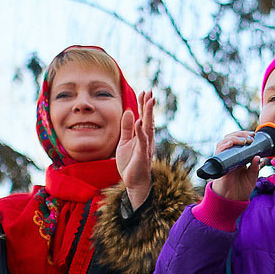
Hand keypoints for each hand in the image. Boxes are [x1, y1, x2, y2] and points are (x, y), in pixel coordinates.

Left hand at [116, 91, 156, 208]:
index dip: (143, 104)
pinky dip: (141, 131)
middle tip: (150, 91)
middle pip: (148, 118)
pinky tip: (139, 122)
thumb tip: (128, 111)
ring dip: (148, 114)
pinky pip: (142, 142)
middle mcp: (146, 139)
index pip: (143, 116)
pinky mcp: (142, 155)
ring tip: (149, 101)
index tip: (143, 91)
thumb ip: (126, 128)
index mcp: (142, 135)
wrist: (133, 182)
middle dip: (148, 105)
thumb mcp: (124, 142)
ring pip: (148, 127)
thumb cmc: (130, 163)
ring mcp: (146, 146)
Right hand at [210, 129, 262, 201]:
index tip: (254, 135)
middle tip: (251, 137)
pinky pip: (219, 152)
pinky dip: (224, 145)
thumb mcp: (252, 177)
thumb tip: (258, 157)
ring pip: (224, 142)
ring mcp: (223, 160)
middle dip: (241, 134)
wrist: (233, 201)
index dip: (244, 135)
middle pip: (231, 138)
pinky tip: (231, 143)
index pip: (238, 141)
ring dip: (234, 138)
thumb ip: (255, 168)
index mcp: (237, 157)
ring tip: (244, 140)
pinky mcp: (219, 165)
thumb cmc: (242, 189)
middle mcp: (229, 157)